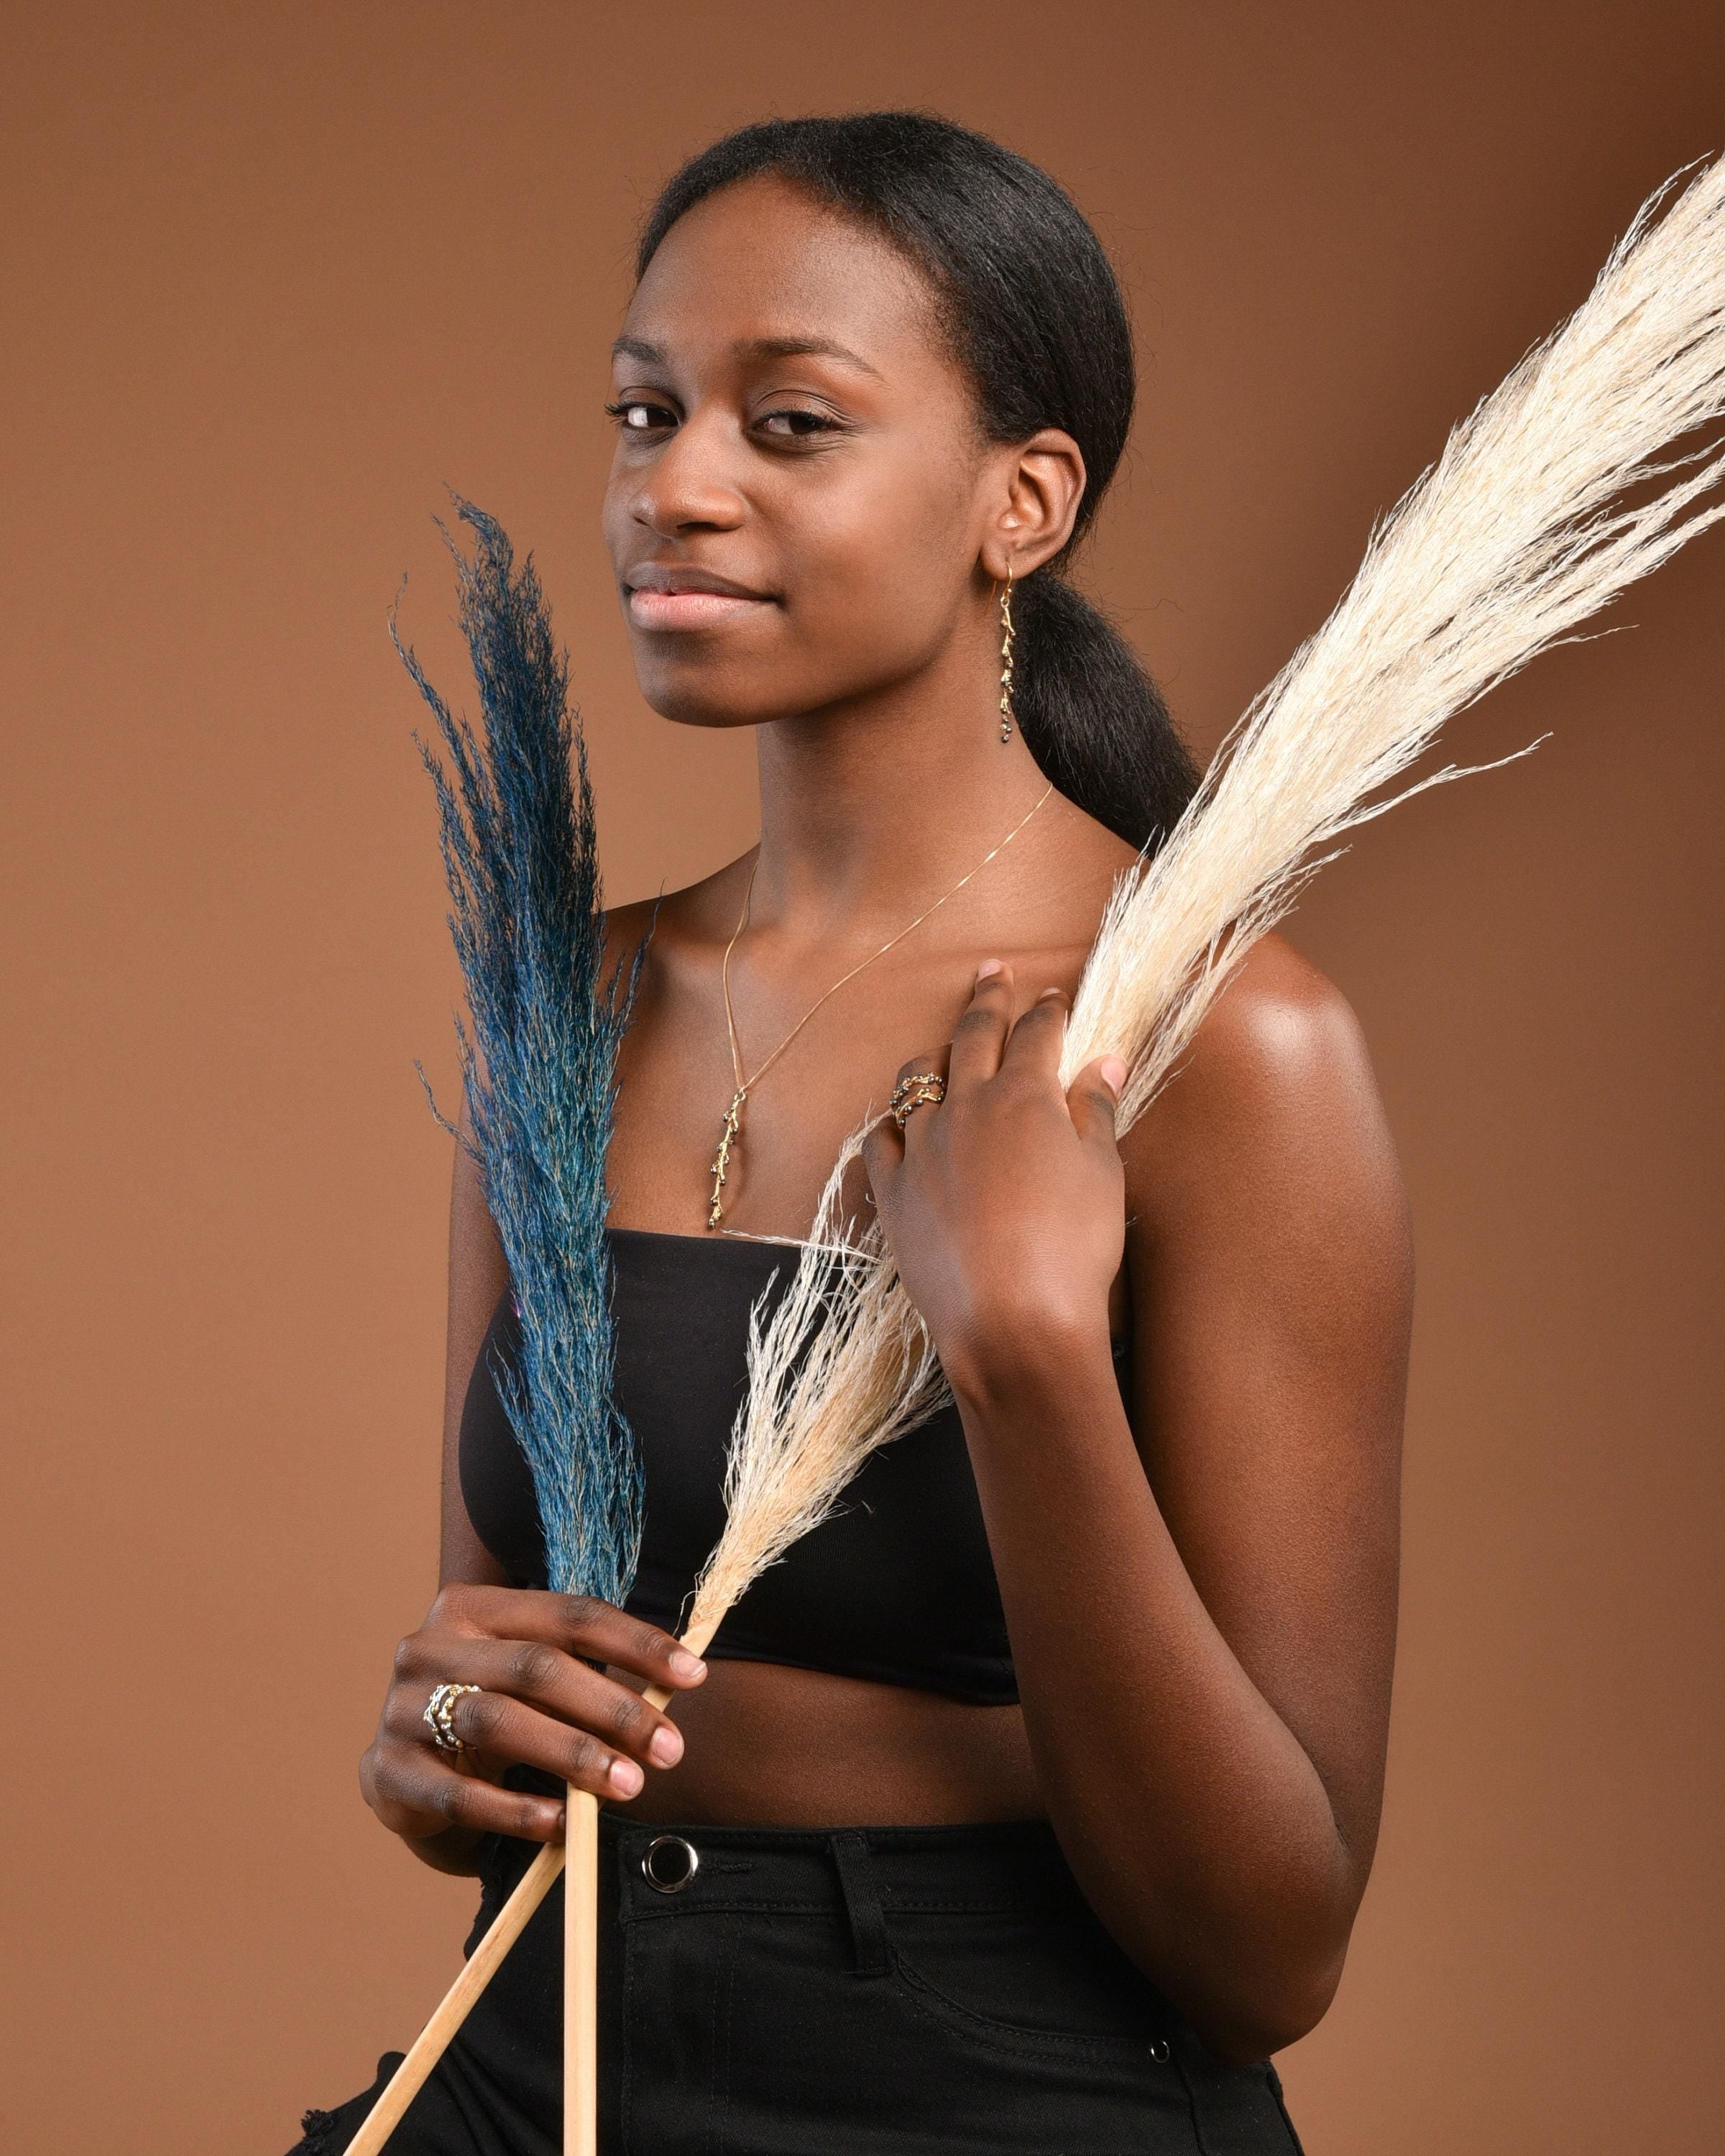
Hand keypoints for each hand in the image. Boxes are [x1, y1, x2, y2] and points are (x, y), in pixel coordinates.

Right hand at [359, 1583, 708, 1851]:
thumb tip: (675, 1688)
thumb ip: (588, 1676)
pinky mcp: (386, 1773)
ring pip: (499, 1722)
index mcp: (472, 1607)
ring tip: (630, 1785)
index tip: (694, 1675)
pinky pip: (460, 1794)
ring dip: (574, 1755)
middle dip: (614, 1708)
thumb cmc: (494, 1719)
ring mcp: (401, 1709)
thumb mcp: (533, 1686)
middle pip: (537, 1667)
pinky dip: (518, 1811)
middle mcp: (429, 1647)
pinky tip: (564, 1825)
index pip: (569, 1614)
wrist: (407, 1779)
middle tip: (671, 1749)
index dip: (635, 1643)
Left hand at [860, 959, 1129, 1396]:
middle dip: (987, 1000)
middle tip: (992, 972)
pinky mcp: (893, 1192)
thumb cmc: (1073, 1249)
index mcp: (1024, 1097)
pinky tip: (898, 1125)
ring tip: (944, 1050)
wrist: (1013, 1322)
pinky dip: (891, 1124)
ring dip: (934, 1058)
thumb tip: (1104, 1061)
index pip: (1037, 1034)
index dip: (1048, 1012)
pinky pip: (880, 1140)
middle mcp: (966, 1108)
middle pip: (973, 1036)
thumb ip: (1096, 1112)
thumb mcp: (1102, 1176)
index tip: (1054, 997)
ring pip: (917, 1080)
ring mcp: (922, 1148)